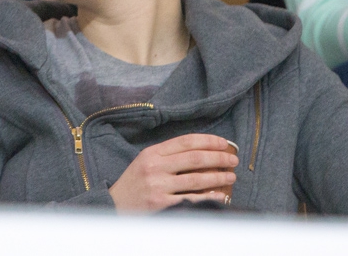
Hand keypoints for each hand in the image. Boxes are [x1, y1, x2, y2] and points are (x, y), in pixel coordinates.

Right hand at [109, 135, 238, 212]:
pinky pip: (191, 200)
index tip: (225, 143)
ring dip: (218, 177)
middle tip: (233, 160)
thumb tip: (202, 151)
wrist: (114, 206)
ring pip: (196, 179)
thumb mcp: (146, 161)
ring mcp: (158, 186)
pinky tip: (219, 195)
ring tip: (231, 176)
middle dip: (219, 158)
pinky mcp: (161, 205)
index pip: (186, 141)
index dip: (209, 140)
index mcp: (152, 152)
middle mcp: (155, 167)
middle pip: (195, 158)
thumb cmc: (134, 183)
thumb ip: (168, 156)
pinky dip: (208, 197)